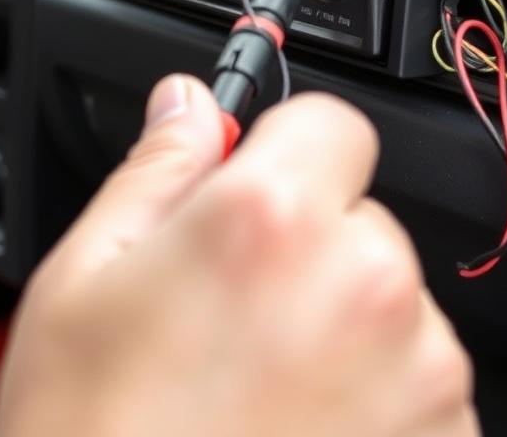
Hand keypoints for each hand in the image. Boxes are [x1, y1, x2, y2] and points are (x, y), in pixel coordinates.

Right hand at [0, 76, 477, 436]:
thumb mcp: (86, 278)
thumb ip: (156, 168)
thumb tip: (188, 103)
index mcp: (272, 218)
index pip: (333, 120)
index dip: (288, 147)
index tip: (257, 185)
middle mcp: (365, 282)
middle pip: (359, 213)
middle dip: (307, 242)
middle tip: (232, 310)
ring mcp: (420, 372)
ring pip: (389, 298)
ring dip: (341, 321)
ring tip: (258, 385)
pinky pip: (416, 378)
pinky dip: (373, 393)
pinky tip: (297, 429)